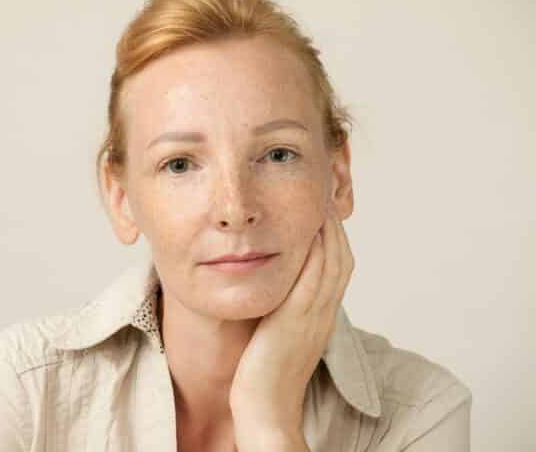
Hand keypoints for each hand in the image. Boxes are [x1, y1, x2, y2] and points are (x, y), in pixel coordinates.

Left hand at [229, 203, 354, 444]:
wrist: (264, 410)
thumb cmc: (263, 375)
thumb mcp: (279, 335)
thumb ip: (282, 310)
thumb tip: (274, 287)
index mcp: (321, 316)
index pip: (337, 266)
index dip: (334, 235)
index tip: (323, 209)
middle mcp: (323, 313)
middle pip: (341, 257)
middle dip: (334, 223)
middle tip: (326, 193)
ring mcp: (312, 316)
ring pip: (332, 263)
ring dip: (329, 228)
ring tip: (320, 198)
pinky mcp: (295, 320)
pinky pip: (313, 278)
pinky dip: (316, 250)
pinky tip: (308, 227)